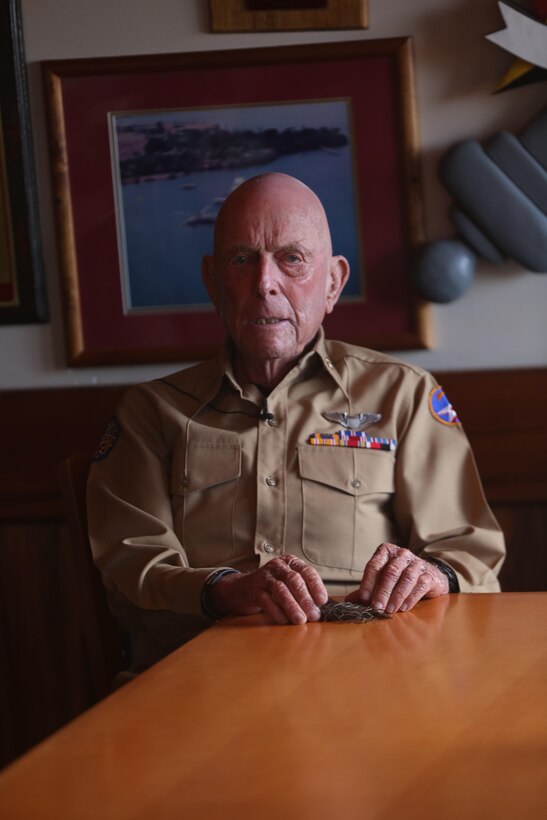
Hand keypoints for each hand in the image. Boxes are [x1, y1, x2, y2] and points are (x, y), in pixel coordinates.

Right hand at [210, 555, 327, 624]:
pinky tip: (284, 621)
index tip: (322, 601)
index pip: (307, 571)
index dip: (316, 586)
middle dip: (305, 599)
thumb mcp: (288, 584)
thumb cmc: (272, 588)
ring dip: (292, 606)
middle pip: (294, 580)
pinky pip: (266, 600)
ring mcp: (264, 576)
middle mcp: (278, 566)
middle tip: (313, 615)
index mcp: (291, 563)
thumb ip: (303, 592)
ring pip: (280, 589)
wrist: (242, 589)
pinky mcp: (253, 589)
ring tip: (300, 620)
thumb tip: (319, 609)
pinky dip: (276, 611)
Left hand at [345, 543, 448, 613]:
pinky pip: (420, 585)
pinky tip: (404, 607)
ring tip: (390, 610)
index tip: (363, 598)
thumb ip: (368, 589)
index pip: (374, 566)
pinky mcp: (429, 574)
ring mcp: (417, 563)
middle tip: (376, 607)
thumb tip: (349, 601)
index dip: (368, 582)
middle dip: (382, 591)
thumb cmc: (401, 577)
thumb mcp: (383, 580)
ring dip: (396, 596)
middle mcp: (402, 555)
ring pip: (406, 578)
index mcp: (386, 552)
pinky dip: (411, 597)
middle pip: (390, 572)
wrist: (430, 576)